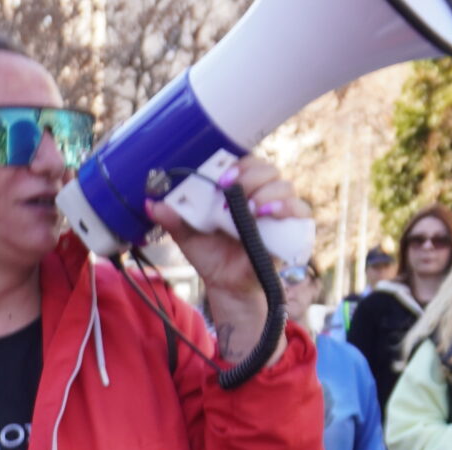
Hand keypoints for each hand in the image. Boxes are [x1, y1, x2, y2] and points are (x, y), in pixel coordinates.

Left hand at [147, 154, 304, 351]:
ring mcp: (277, 211)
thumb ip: (173, 219)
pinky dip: (288, 208)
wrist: (226, 285)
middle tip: (233, 189)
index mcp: (238, 190)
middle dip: (251, 175)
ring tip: (252, 208)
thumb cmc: (210, 255)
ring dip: (268, 191)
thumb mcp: (187, 236)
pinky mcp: (291, 228)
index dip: (236, 163)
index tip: (222, 177)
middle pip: (266, 168)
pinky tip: (270, 215)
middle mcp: (260, 195)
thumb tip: (150, 204)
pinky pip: (300, 210)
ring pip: (284, 184)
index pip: (245, 162)